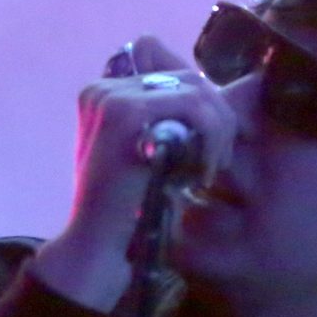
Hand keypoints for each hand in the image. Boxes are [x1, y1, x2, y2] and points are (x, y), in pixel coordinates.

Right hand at [31, 34, 231, 311]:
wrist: (98, 244)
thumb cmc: (129, 209)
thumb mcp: (150, 155)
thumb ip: (168, 123)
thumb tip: (212, 97)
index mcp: (103, 93)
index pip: (171, 72)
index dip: (202, 103)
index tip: (210, 145)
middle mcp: (102, 88)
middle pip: (188, 77)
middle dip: (217, 118)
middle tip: (217, 162)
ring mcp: (110, 97)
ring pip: (196, 89)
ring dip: (218, 130)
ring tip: (211, 169)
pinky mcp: (125, 112)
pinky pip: (192, 105)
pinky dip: (210, 136)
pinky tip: (202, 171)